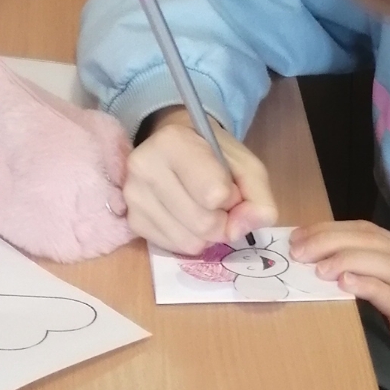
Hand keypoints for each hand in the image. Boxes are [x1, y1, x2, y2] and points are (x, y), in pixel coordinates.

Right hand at [126, 107, 277, 253]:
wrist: (176, 149)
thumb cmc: (214, 156)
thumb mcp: (247, 167)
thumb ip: (257, 198)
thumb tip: (239, 231)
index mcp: (172, 142)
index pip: (214, 195)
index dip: (232, 197)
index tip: (226, 184)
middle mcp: (144, 166)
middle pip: (203, 224)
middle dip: (222, 220)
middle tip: (217, 202)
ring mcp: (132, 195)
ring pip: (189, 242)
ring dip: (207, 234)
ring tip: (201, 208)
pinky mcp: (132, 220)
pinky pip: (174, 248)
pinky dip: (190, 238)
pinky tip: (185, 217)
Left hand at [291, 221, 389, 389]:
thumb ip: (376, 277)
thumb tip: (327, 268)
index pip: (370, 231)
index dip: (332, 229)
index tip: (300, 236)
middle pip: (373, 240)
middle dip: (331, 240)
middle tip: (298, 249)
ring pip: (384, 262)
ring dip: (345, 259)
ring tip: (315, 266)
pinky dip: (367, 286)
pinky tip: (344, 284)